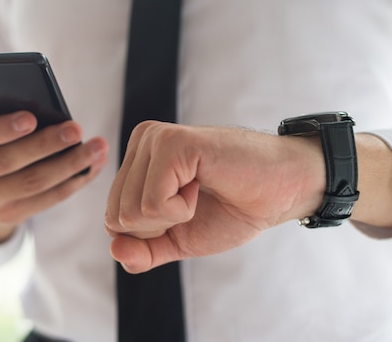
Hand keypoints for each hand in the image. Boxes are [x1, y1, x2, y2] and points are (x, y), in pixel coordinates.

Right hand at [0, 111, 108, 243]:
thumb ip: (4, 109)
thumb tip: (49, 109)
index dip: (0, 129)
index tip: (31, 118)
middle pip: (8, 162)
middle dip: (47, 145)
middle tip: (76, 129)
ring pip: (32, 183)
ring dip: (70, 164)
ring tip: (97, 147)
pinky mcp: (7, 215)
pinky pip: (46, 199)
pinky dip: (74, 182)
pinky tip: (94, 165)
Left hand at [105, 121, 324, 272]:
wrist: (279, 192)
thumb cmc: (232, 209)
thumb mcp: (179, 239)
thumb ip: (144, 251)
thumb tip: (114, 251)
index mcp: (138, 160)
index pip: (112, 219)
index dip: (151, 234)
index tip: (186, 209)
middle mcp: (142, 141)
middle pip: (116, 217)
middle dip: (160, 227)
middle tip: (195, 200)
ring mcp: (156, 139)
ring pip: (131, 212)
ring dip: (174, 217)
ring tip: (201, 189)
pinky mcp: (173, 143)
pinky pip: (153, 204)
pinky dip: (182, 210)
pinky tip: (203, 183)